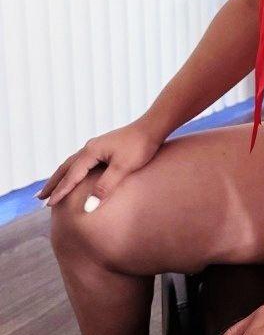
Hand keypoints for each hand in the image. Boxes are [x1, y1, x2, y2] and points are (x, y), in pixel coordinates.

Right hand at [38, 119, 162, 206]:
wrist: (153, 127)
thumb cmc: (139, 147)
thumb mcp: (123, 168)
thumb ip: (105, 187)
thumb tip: (88, 207)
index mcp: (90, 152)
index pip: (71, 176)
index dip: (60, 191)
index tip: (48, 205)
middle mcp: (89, 148)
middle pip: (65, 168)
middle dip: (53, 183)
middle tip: (39, 197)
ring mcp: (96, 146)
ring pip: (72, 163)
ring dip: (61, 176)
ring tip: (52, 188)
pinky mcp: (104, 147)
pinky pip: (82, 162)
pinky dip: (73, 171)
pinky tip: (76, 175)